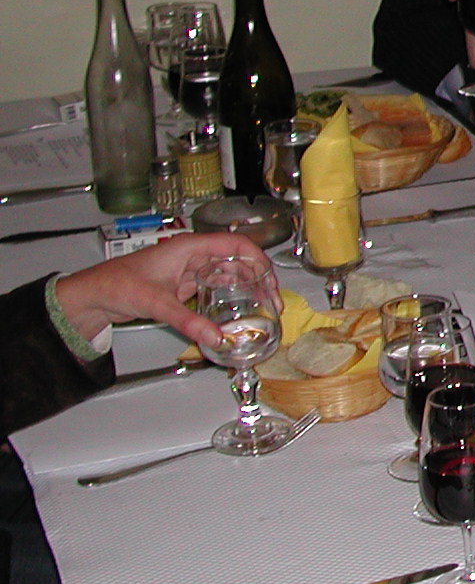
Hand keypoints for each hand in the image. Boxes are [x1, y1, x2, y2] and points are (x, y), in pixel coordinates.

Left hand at [52, 233, 275, 352]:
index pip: (235, 245)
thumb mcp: (156, 303)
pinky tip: (239, 309)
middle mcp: (194, 255)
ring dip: (248, 287)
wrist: (94, 295)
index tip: (270, 281)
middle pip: (237, 260)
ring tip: (263, 306)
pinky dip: (231, 296)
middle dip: (259, 278)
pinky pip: (217, 286)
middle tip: (272, 301)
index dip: (258, 260)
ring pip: (230, 273)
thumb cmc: (117, 284)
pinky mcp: (186, 284)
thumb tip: (215, 338)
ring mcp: (190, 269)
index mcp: (189, 247)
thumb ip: (187, 322)